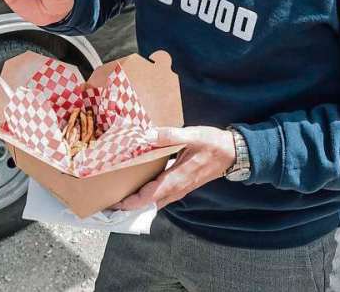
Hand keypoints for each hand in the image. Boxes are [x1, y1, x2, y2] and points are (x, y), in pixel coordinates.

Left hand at [114, 126, 236, 210]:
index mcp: (177, 179)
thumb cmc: (213, 144)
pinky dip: (146, 196)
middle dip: (127, 204)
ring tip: (117, 194)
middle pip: (147, 203)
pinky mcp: (180, 186)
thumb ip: (170, 135)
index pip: (148, 197)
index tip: (113, 203)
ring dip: (136, 201)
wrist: (232, 154)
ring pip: (153, 202)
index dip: (130, 202)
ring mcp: (179, 190)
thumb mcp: (193, 136)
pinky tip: (136, 185)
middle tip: (107, 199)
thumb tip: (146, 135)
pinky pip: (159, 196)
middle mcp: (176, 189)